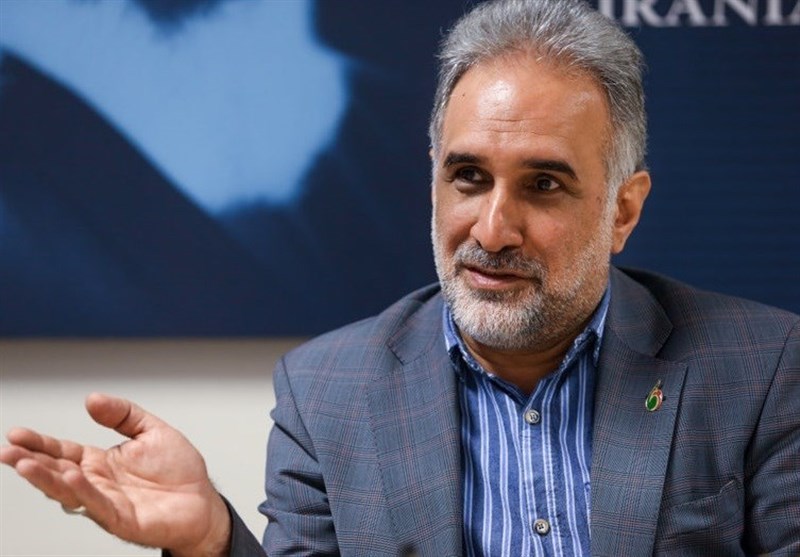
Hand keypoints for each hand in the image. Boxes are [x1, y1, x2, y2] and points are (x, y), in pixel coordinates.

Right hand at [0, 393, 230, 556]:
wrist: (203, 501)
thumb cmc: (179, 471)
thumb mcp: (151, 430)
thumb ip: (123, 414)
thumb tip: (92, 398)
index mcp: (101, 462)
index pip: (63, 451)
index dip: (40, 443)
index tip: (16, 433)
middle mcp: (98, 483)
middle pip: (57, 472)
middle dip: (31, 462)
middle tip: (8, 451)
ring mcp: (108, 502)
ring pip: (69, 491)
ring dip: (46, 478)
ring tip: (25, 464)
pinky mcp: (123, 519)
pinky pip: (99, 506)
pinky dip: (83, 492)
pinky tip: (72, 477)